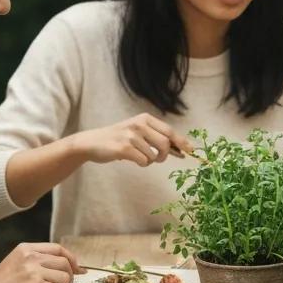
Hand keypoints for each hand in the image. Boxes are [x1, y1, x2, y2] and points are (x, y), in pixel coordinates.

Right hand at [0, 242, 78, 282]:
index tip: (78, 269)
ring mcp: (34, 271)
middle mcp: (31, 257)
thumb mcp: (17, 263)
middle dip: (68, 276)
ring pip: (64, 278)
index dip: (72, 259)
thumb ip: (38, 261)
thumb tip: (70, 266)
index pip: (58, 249)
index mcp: (26, 249)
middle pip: (65, 263)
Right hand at [74, 114, 191, 167]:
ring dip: (150, 161)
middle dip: (165, 155)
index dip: (182, 142)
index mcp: (145, 119)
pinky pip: (143, 161)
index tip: (192, 151)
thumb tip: (183, 150)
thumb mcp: (139, 132)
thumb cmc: (119, 139)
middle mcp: (139, 124)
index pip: (169, 131)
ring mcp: (131, 135)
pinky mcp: (124, 148)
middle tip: (158, 159)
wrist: (91, 142)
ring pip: (154, 155)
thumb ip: (158, 138)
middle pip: (165, 144)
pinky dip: (142, 164)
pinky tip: (132, 159)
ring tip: (138, 156)